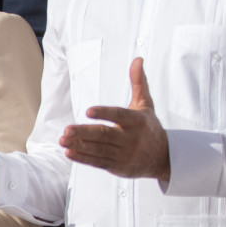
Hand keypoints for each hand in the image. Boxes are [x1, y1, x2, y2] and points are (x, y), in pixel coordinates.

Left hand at [64, 58, 170, 180]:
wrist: (163, 158)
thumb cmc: (149, 127)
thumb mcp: (146, 105)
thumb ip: (138, 83)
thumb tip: (137, 59)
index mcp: (137, 121)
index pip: (119, 116)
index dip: (104, 113)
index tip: (88, 111)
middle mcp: (130, 139)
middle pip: (105, 135)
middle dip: (84, 133)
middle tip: (66, 130)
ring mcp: (123, 154)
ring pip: (99, 150)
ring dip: (79, 145)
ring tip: (62, 139)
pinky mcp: (117, 166)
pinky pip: (98, 162)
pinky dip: (83, 158)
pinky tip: (69, 152)